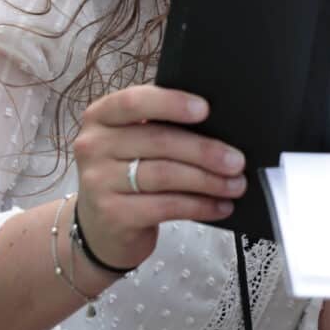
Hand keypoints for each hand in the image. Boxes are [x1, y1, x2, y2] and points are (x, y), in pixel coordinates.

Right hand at [73, 84, 245, 270]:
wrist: (101, 227)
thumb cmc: (129, 170)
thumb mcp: (135, 140)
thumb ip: (162, 125)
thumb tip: (222, 124)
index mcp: (101, 115)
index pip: (134, 102)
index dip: (171, 103)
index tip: (205, 109)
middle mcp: (92, 145)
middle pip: (158, 141)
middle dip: (205, 150)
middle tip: (237, 160)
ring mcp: (98, 182)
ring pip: (165, 175)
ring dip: (208, 180)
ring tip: (236, 185)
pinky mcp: (113, 215)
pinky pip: (166, 206)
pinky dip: (199, 205)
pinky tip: (221, 206)